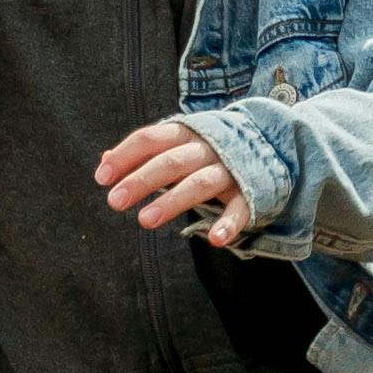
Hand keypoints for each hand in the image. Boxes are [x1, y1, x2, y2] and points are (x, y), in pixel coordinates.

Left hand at [97, 114, 243, 239]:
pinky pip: (239, 208)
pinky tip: (214, 240)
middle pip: (171, 162)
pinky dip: (228, 224)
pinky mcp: (250, 192)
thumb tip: (103, 162)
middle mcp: (207, 148)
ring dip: (172, 201)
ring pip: (199, 183)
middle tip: (114, 201)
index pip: (150, 139)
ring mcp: (230, 169)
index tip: (101, 178)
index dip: (124, 156)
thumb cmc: (208, 148)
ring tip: (145, 220)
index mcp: (186, 133)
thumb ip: (143, 153)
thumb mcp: (177, 144)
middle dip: (141, 180)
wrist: (271, 143)